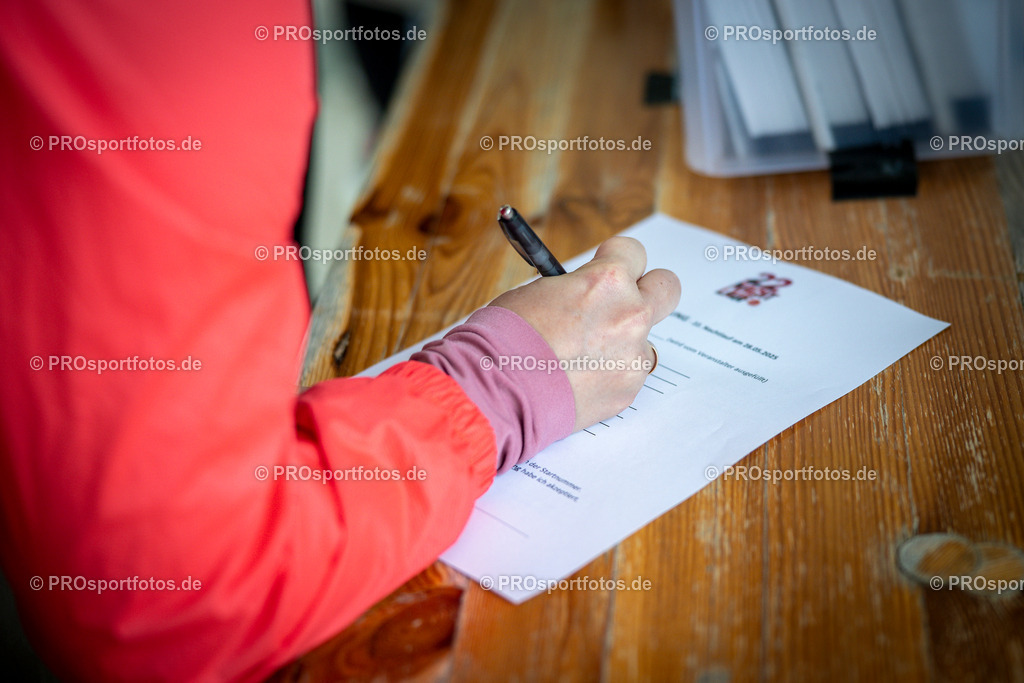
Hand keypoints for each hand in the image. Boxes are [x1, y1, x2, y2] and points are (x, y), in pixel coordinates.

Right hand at [490, 236, 680, 430]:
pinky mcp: (627, 391)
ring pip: (642, 340)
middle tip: (620, 303)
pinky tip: (574, 381)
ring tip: (579, 357)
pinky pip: (626, 374)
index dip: (616, 259)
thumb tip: (587, 295)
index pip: (634, 252)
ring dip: (621, 342)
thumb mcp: (538, 291)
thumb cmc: (504, 336)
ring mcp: (632, 356)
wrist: (494, 389)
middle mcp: (630, 315)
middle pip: (667, 287)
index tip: (605, 269)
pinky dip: (606, 376)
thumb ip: (577, 289)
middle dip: (648, 290)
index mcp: (607, 281)